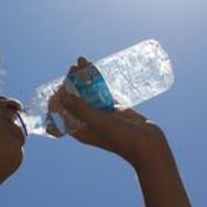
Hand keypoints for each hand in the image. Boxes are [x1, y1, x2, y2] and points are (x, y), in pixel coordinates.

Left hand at [49, 57, 170, 167]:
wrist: (149, 144)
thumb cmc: (122, 138)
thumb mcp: (99, 122)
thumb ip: (81, 109)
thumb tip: (61, 96)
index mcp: (80, 130)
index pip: (61, 114)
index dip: (57, 100)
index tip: (59, 86)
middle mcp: (88, 122)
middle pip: (74, 100)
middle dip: (71, 84)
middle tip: (72, 69)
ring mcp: (101, 114)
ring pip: (88, 93)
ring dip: (83, 78)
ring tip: (81, 61)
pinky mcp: (114, 108)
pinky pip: (101, 91)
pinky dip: (97, 81)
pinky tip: (94, 69)